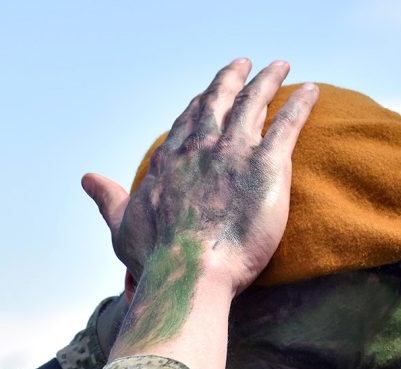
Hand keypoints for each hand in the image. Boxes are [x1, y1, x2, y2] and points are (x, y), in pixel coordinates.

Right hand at [82, 59, 317, 296]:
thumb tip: (88, 179)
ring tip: (280, 67)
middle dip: (232, 79)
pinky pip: (288, 124)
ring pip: (254, 103)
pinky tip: (313, 92)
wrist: (191, 272)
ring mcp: (234, 151)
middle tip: (244, 64)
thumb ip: (108, 199)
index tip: (209, 94)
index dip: (200, 104)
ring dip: (268, 81)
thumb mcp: (122, 226)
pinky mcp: (268, 165)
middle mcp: (201, 146)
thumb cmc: (156, 259)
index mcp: (171, 160)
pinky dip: (301, 104)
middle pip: (219, 100)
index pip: (187, 121)